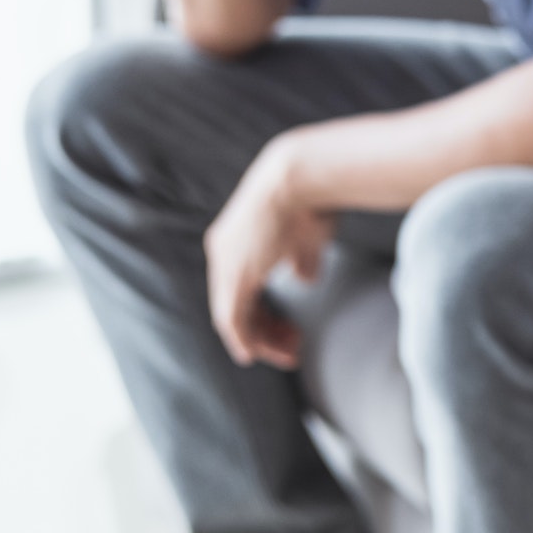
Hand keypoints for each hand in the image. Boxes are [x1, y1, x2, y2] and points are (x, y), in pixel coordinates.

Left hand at [204, 137, 335, 368]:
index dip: (264, 314)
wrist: (300, 179)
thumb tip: (304, 279)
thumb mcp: (307, 237)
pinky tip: (258, 353)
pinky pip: (233, 319)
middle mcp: (222, 253)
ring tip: (288, 353)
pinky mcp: (235, 276)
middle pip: (234, 306)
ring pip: (232, 317)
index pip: (242, 289)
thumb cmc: (310, 200)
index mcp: (236, 241)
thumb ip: (302, 261)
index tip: (288, 330)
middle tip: (291, 348)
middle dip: (264, 331)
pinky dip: (244, 340)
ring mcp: (226, 265)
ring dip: (260, 339)